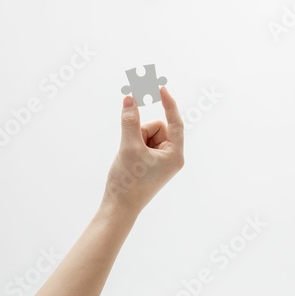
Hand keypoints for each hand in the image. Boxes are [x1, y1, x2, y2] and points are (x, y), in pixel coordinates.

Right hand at [103, 87, 184, 214]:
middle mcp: (172, 157)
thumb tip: (130, 98)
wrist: (119, 207)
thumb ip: (130, 121)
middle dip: (141, 132)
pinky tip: (129, 161)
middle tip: (132, 149)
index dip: (168, 103)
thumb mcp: (128, 147)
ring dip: (136, 139)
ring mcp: (162, 161)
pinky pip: (143, 143)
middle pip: (158, 127)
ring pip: (148, 134)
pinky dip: (134, 146)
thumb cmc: (128, 181)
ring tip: (129, 158)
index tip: (161, 88)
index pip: (175, 122)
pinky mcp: (152, 163)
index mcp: (175, 155)